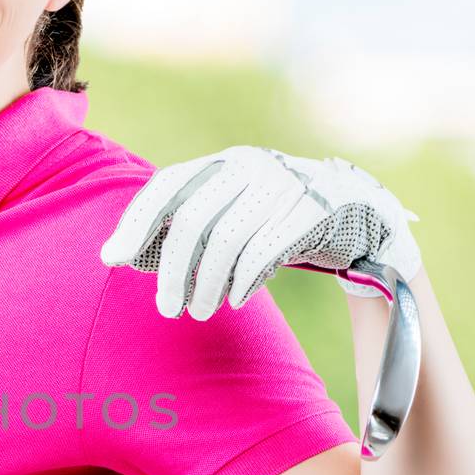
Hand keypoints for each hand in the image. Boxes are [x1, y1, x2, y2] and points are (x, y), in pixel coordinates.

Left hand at [100, 145, 421, 320]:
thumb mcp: (232, 217)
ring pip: (228, 239)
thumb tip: (117, 254)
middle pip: (193, 219)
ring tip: (200, 311)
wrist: (361, 214)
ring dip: (208, 284)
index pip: (168, 185)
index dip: (136, 222)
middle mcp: (251, 165)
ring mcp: (286, 183)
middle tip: (168, 308)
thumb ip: (184, 229)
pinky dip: (244, 279)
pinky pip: (266, 249)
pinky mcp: (316, 208)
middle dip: (174, 270)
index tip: (113, 259)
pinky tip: (236, 298)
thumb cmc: (279, 222)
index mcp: (223, 163)